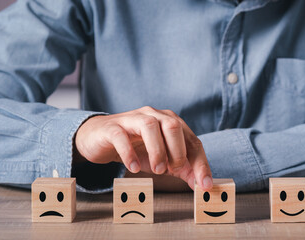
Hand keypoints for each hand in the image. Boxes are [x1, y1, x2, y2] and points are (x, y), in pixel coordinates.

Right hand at [74, 106, 212, 189]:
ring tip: (157, 170)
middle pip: (174, 126)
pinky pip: (122, 136)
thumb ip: (183, 170)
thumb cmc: (136, 147)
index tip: (204, 185)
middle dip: (178, 151)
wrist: (100, 139)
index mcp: (171, 123)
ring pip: (150, 126)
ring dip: (157, 150)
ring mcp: (133, 119)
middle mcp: (155, 116)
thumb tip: (202, 185)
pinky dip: (129, 153)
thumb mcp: (163, 160)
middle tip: (172, 170)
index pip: (192, 141)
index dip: (200, 163)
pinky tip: (132, 168)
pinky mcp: (113, 127)